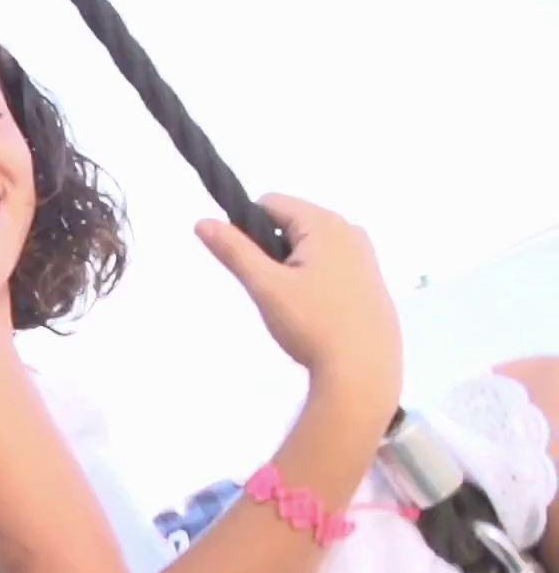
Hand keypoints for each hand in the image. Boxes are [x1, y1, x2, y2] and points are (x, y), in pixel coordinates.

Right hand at [195, 194, 399, 403]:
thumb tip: (202, 221)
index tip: (250, 267)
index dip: (248, 229)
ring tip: (292, 305)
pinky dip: (313, 279)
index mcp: (324, 224)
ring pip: (309, 246)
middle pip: (291, 223)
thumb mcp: (266, 286)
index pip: (270, 203)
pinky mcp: (370, 279)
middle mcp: (349, 229)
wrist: (364, 370)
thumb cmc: (312, 323)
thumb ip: (234, 251)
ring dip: (291, 266)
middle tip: (271, 292)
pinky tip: (315, 312)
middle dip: (272, 250)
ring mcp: (364, 254)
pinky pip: (329, 264)